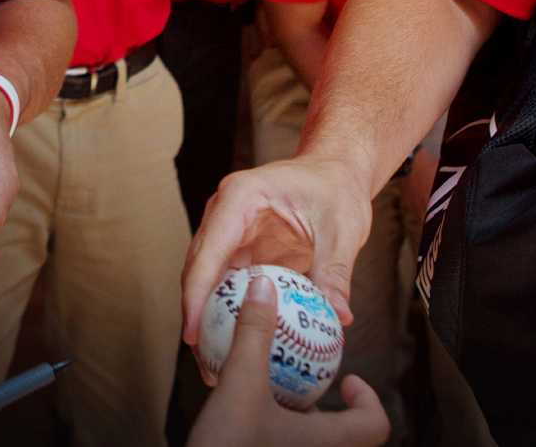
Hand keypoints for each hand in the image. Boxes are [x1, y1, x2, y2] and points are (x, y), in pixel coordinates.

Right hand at [182, 157, 373, 350]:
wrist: (335, 171)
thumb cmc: (336, 189)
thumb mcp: (342, 230)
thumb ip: (335, 272)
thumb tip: (338, 317)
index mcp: (240, 198)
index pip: (208, 251)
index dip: (196, 294)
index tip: (193, 333)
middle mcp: (224, 212)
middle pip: (198, 268)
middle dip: (196, 315)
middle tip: (204, 362)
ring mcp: (228, 231)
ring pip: (206, 279)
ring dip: (207, 317)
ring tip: (214, 364)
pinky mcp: (239, 248)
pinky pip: (227, 283)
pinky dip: (228, 312)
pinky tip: (235, 345)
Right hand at [188, 275, 389, 446]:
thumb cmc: (230, 446)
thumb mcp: (240, 383)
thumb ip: (254, 334)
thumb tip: (264, 285)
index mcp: (329, 443)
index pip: (374, 425)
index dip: (368, 400)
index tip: (347, 378)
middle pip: (347, 435)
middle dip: (332, 406)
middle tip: (310, 381)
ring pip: (314, 442)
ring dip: (304, 420)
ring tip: (277, 392)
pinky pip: (287, 445)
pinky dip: (280, 432)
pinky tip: (249, 413)